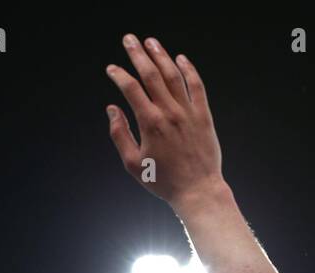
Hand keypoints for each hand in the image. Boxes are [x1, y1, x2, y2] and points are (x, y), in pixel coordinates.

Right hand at [105, 35, 223, 208]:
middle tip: (129, 39)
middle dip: (138, 54)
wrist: (197, 190)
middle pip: (151, 74)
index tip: (111, 69)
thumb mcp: (133, 163)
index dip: (119, 75)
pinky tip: (180, 59)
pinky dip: (189, 70)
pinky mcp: (203, 116)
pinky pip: (197, 86)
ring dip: (161, 56)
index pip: (131, 89)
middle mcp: (169, 113)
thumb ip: (120, 134)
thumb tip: (112, 110)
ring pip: (173, 75)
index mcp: (150, 123)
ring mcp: (188, 112)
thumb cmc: (163, 181)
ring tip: (151, 42)